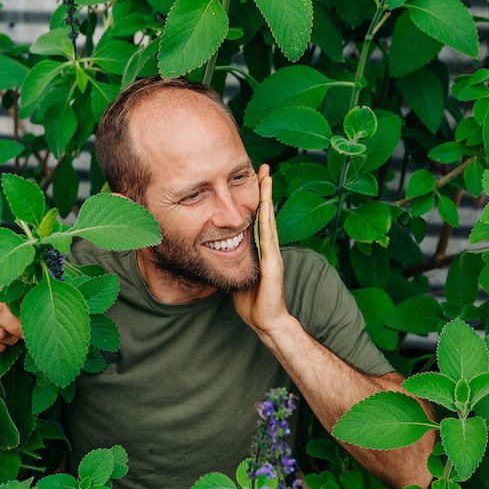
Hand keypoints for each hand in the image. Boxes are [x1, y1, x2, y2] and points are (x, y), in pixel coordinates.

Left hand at [233, 164, 293, 336]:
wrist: (266, 322)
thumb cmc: (252, 302)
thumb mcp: (236, 275)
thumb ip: (231, 261)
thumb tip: (215, 251)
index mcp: (259, 250)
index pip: (257, 218)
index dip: (256, 198)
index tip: (254, 178)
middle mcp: (268, 248)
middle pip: (266, 213)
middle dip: (265, 190)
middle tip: (265, 167)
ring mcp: (272, 255)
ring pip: (269, 220)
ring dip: (268, 198)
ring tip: (267, 178)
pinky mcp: (272, 266)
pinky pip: (268, 239)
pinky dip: (267, 221)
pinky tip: (265, 207)